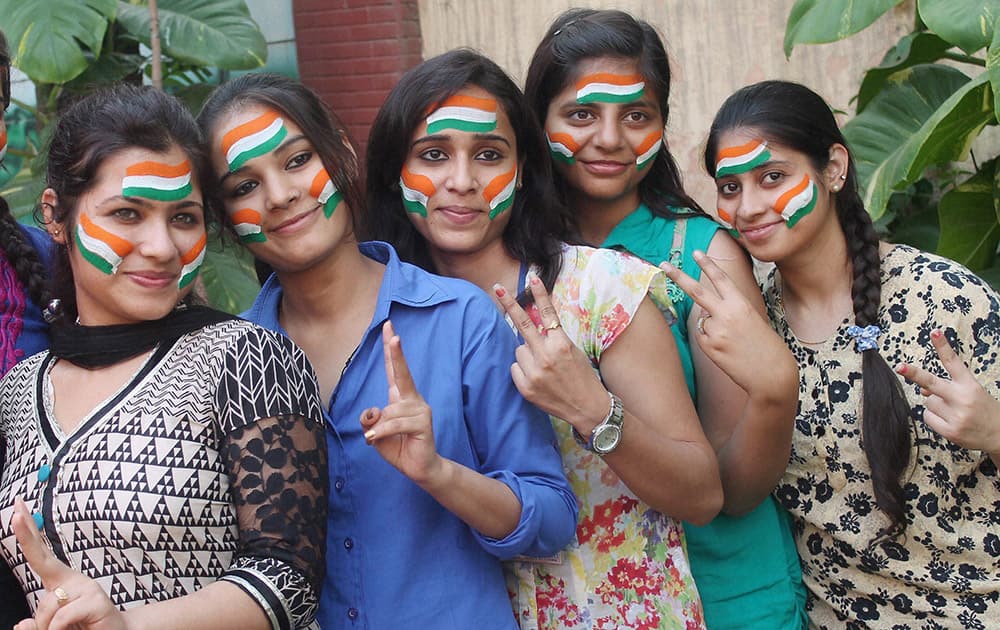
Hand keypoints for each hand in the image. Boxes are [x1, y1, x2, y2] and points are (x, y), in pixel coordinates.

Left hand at [11, 498, 125, 629]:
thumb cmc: (85, 628)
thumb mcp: (53, 627)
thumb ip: (37, 624)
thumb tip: (22, 624)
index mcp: (62, 583)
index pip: (40, 556)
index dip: (28, 534)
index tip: (18, 511)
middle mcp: (74, 580)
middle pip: (43, 557)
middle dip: (26, 534)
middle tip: (16, 509)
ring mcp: (87, 587)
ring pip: (47, 606)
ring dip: (47, 627)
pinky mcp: (96, 600)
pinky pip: (60, 617)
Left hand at [360, 321, 442, 485]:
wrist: (419, 468)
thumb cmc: (398, 448)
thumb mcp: (375, 434)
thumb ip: (370, 421)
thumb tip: (374, 411)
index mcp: (400, 397)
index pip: (394, 369)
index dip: (391, 349)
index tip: (388, 327)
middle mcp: (412, 399)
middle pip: (402, 373)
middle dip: (396, 352)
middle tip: (392, 333)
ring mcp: (420, 410)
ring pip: (389, 411)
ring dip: (379, 428)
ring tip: (378, 439)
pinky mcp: (423, 423)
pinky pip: (396, 423)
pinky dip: (383, 432)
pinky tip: (376, 440)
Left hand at [494, 275, 609, 430]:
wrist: (587, 408)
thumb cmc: (582, 376)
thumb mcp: (573, 350)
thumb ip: (553, 338)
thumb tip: (532, 325)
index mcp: (561, 344)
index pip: (547, 314)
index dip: (539, 294)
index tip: (532, 278)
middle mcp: (546, 356)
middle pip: (522, 324)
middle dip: (508, 304)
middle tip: (496, 288)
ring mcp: (534, 372)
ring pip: (518, 349)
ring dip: (527, 354)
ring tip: (544, 368)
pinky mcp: (526, 387)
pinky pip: (515, 367)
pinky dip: (523, 370)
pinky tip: (538, 379)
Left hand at [661, 251, 795, 396]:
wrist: (771, 374)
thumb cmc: (765, 346)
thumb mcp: (752, 319)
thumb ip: (729, 310)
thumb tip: (705, 311)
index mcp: (741, 305)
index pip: (721, 279)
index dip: (708, 264)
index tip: (695, 252)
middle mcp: (726, 315)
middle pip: (696, 291)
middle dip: (678, 276)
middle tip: (663, 264)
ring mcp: (715, 331)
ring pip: (703, 320)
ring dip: (712, 326)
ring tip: (733, 340)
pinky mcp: (708, 347)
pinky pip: (702, 336)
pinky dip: (710, 340)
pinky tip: (726, 349)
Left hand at [896, 329, 999, 454]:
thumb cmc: (984, 410)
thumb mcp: (972, 393)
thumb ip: (948, 387)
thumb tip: (923, 390)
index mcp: (970, 385)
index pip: (953, 362)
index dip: (943, 346)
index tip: (935, 333)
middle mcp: (962, 399)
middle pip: (931, 382)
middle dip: (914, 374)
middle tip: (900, 367)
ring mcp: (956, 416)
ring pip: (928, 401)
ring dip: (936, 405)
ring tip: (954, 411)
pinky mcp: (950, 430)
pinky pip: (927, 417)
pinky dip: (934, 418)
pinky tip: (950, 421)